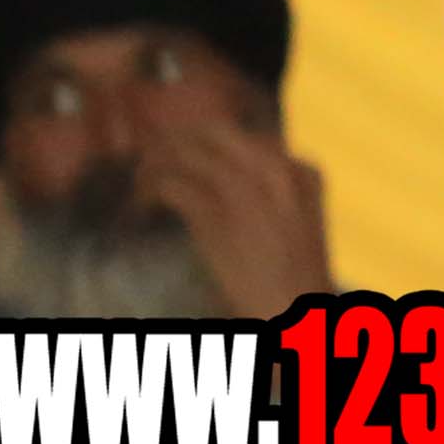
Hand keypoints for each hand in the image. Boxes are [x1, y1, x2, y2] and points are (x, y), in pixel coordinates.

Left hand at [134, 113, 329, 317]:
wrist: (294, 310)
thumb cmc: (296, 276)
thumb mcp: (300, 223)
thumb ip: (275, 192)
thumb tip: (227, 175)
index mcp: (301, 172)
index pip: (247, 138)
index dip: (207, 142)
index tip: (185, 154)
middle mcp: (274, 172)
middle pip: (215, 133)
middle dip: (178, 140)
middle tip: (154, 155)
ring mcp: (245, 191)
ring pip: (187, 154)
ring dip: (157, 163)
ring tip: (141, 178)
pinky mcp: (214, 216)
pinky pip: (172, 185)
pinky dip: (150, 190)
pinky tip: (142, 204)